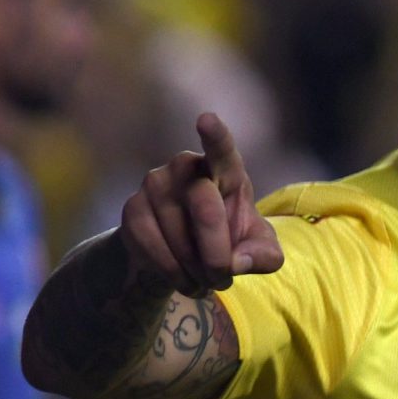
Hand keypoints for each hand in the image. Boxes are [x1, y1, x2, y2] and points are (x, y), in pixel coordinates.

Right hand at [118, 114, 284, 296]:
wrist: (179, 257)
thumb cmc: (228, 242)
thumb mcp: (257, 252)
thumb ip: (264, 256)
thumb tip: (239, 261)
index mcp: (225, 170)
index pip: (222, 150)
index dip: (215, 136)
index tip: (206, 119)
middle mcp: (187, 167)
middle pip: (205, 208)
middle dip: (217, 253)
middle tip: (223, 277)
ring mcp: (155, 184)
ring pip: (178, 234)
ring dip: (195, 268)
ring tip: (204, 278)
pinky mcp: (133, 208)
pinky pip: (153, 246)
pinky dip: (171, 271)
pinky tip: (182, 277)